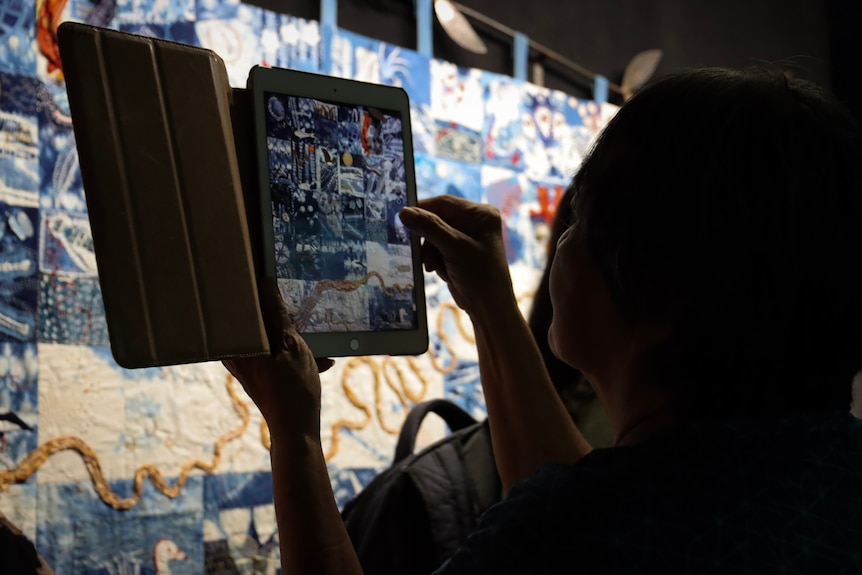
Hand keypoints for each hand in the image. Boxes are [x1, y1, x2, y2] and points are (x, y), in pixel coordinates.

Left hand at [223, 278, 332, 438]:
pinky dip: (295, 353)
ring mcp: (246, 364)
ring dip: (293, 336)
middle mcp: (236, 353)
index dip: (249, 288)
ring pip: (269, 336)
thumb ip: (277, 314)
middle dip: (278, 314)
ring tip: (314, 342)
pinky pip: (275, 353)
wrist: (296, 430)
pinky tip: (319, 360)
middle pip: (253, 320)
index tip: (258, 271)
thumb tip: (265, 284)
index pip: (237, 305)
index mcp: (237, 344)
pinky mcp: (258, 373)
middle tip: (292, 304)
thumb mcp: (291, 345)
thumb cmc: (292, 389)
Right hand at [399, 195, 513, 316]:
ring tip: (434, 266)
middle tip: (421, 252)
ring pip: (433, 235)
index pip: (443, 203)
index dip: (422, 210)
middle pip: (436, 219)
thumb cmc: (480, 275)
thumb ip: (429, 227)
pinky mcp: (458, 252)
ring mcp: (465, 237)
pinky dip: (434, 259)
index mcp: (480, 213)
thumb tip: (403, 212)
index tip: (402, 218)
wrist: (488, 307)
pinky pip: (436, 248)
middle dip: (428, 238)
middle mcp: (474, 222)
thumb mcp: (453, 248)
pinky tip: (440, 270)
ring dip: (429, 251)